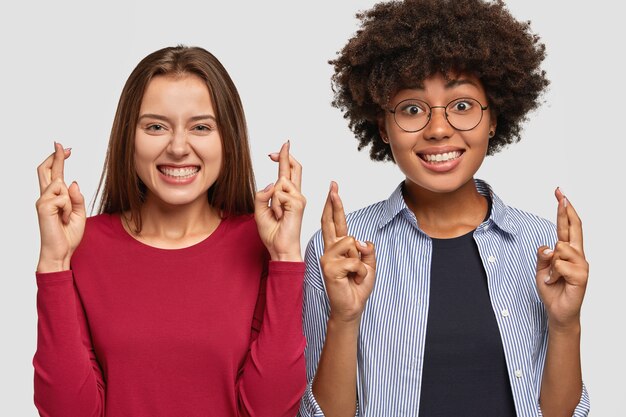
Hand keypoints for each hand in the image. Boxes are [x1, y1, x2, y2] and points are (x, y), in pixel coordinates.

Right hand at [36, 142, 85, 271]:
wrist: (61, 252)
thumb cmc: (68, 234)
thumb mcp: (79, 214)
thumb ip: (77, 198)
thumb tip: (73, 182)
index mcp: (54, 198)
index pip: (54, 174)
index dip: (58, 159)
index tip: (65, 148)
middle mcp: (45, 197)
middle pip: (45, 170)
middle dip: (55, 156)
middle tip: (61, 145)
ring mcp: (42, 201)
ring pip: (61, 184)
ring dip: (70, 201)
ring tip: (67, 217)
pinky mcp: (43, 207)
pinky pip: (63, 198)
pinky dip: (69, 209)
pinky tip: (64, 219)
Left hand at [254, 140, 305, 260]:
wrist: (279, 248)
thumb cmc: (273, 233)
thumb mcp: (259, 211)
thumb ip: (262, 195)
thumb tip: (272, 183)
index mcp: (287, 196)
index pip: (287, 173)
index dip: (283, 160)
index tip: (276, 152)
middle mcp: (296, 195)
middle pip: (294, 168)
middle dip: (286, 155)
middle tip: (284, 143)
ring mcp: (299, 198)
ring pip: (280, 182)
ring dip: (272, 199)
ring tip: (276, 214)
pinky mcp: (298, 204)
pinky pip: (279, 194)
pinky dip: (274, 205)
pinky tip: (280, 216)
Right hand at [320, 181, 375, 322]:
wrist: (351, 307)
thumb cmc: (357, 286)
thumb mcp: (369, 264)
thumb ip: (367, 250)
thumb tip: (361, 241)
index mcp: (338, 247)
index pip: (335, 223)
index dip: (334, 206)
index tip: (333, 189)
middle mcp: (330, 250)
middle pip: (331, 222)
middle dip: (334, 203)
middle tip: (333, 186)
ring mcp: (327, 258)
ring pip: (351, 242)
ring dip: (360, 260)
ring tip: (355, 273)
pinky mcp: (329, 268)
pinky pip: (354, 260)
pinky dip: (361, 271)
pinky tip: (354, 279)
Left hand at [535, 188, 587, 330]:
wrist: (557, 311)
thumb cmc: (551, 288)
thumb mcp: (540, 269)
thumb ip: (543, 256)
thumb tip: (548, 247)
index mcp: (567, 251)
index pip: (566, 227)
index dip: (563, 211)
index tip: (560, 194)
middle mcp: (577, 255)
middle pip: (573, 228)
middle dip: (565, 210)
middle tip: (561, 194)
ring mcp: (581, 265)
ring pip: (560, 248)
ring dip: (550, 264)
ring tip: (551, 277)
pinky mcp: (581, 276)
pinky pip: (559, 265)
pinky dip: (552, 274)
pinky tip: (554, 282)